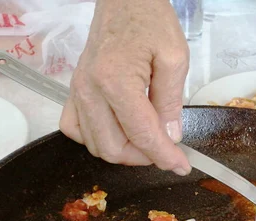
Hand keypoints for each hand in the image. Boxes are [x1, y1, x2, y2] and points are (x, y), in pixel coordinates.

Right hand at [59, 0, 190, 174]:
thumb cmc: (150, 20)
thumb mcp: (175, 58)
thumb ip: (171, 102)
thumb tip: (171, 137)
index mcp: (117, 81)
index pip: (142, 135)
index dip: (165, 157)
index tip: (182, 166)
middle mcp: (90, 90)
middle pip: (114, 149)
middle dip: (144, 158)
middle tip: (166, 149)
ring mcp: (77, 91)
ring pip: (95, 145)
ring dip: (124, 152)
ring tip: (147, 141)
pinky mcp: (73, 90)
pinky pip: (75, 130)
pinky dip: (98, 140)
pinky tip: (118, 131)